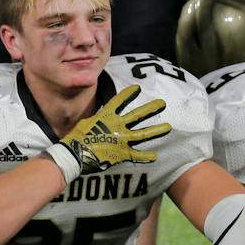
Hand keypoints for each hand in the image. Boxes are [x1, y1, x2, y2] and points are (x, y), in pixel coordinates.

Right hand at [45, 84, 171, 181]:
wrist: (76, 154)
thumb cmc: (76, 139)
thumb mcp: (85, 124)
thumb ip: (96, 122)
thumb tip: (96, 122)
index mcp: (106, 117)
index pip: (119, 101)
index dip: (129, 94)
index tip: (137, 88)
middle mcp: (117, 126)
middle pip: (137, 115)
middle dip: (150, 108)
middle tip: (162, 103)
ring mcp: (121, 139)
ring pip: (143, 134)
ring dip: (156, 130)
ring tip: (168, 127)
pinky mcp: (122, 153)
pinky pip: (137, 155)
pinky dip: (146, 156)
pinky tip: (155, 156)